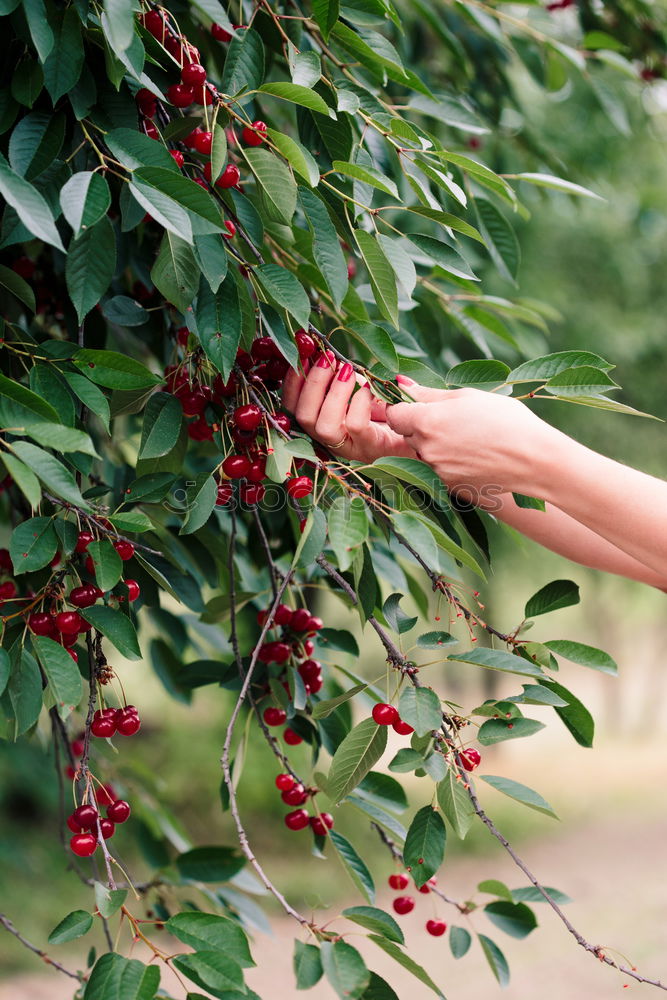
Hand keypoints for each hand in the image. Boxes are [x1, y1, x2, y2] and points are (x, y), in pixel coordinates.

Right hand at [282, 352, 416, 462]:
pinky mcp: (372, 448)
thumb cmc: (390, 404)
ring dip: (334, 393)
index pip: (291, 408)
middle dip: (313, 384)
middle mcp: (330, 440)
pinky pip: (356, 426)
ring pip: (324, 427)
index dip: (292, 383)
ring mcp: (350, 448)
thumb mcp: (363, 385)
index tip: (302, 357)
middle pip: (302, 418)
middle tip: (328, 359)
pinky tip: (369, 388)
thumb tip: (325, 351)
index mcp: (320, 423)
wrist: (423, 431)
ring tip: (348, 370)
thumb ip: (343, 373)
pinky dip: (358, 403)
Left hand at [386, 375, 556, 499]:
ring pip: (423, 452)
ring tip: (468, 438)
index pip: (394, 414)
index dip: (404, 407)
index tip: (421, 405)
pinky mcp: (448, 486)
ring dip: (435, 444)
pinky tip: (473, 455)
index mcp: (427, 421)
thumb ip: (429, 393)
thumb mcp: (468, 397)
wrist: (534, 459)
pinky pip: (438, 469)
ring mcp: (436, 471)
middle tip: (453, 420)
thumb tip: (400, 383)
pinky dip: (449, 461)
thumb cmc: (506, 420)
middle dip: (421, 426)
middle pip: (407, 434)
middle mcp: (426, 449)